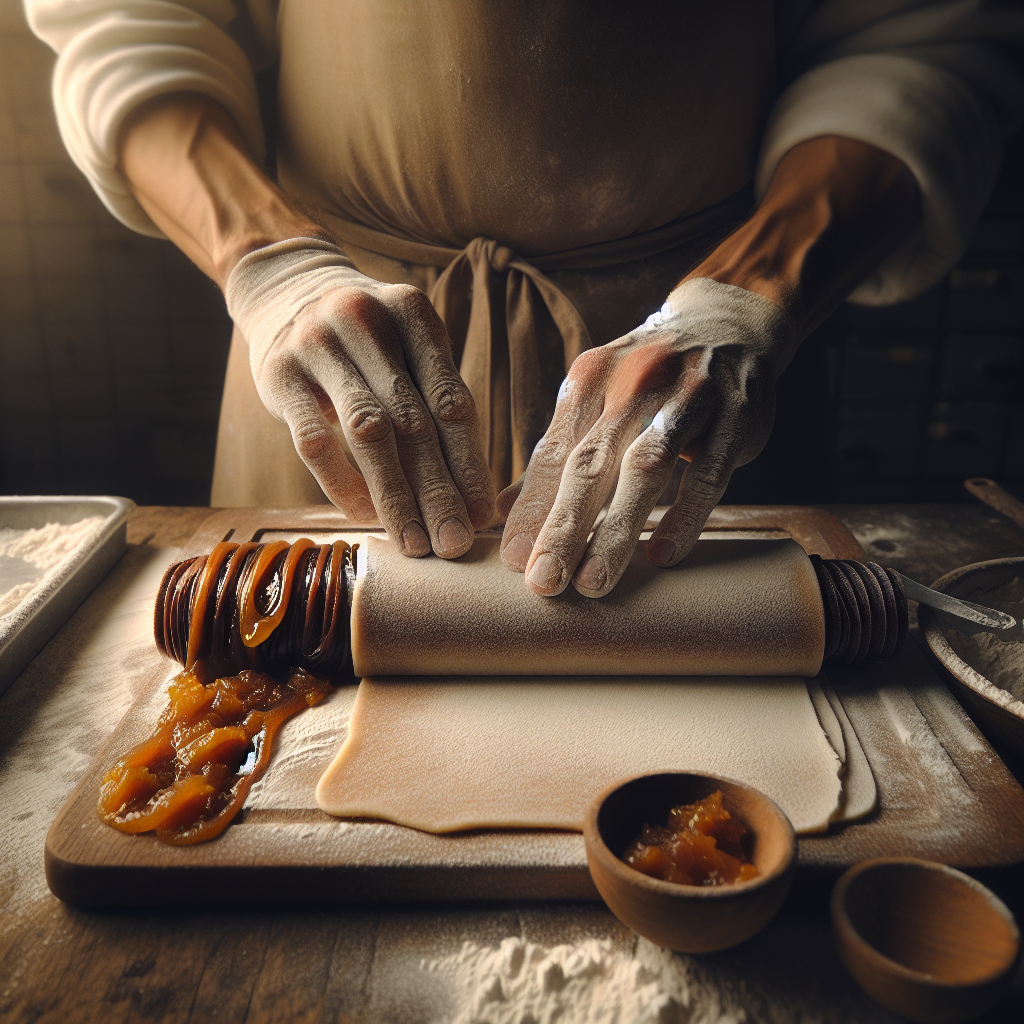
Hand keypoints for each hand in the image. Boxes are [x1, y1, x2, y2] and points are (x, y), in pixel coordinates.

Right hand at [227, 239, 494, 558]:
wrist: (287, 289)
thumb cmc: (370, 339)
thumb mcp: (408, 347)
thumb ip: (438, 404)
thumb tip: (473, 499)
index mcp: (414, 314)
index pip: (451, 401)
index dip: (469, 464)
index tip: (482, 515)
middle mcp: (367, 321)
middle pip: (413, 422)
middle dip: (438, 491)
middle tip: (455, 544)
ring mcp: (318, 343)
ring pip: (367, 433)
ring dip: (395, 496)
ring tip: (416, 542)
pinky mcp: (278, 372)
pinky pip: (314, 442)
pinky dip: (342, 484)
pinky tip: (365, 515)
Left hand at [498, 278, 796, 596]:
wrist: (728, 324)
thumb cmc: (648, 377)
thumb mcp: (597, 397)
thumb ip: (556, 453)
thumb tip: (504, 512)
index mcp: (588, 379)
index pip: (552, 453)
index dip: (531, 508)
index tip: (512, 561)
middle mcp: (631, 383)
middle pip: (589, 463)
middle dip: (562, 526)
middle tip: (542, 583)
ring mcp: (686, 397)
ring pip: (645, 469)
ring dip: (616, 529)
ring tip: (592, 582)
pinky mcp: (735, 417)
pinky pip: (707, 473)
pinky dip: (685, 516)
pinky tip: (662, 556)